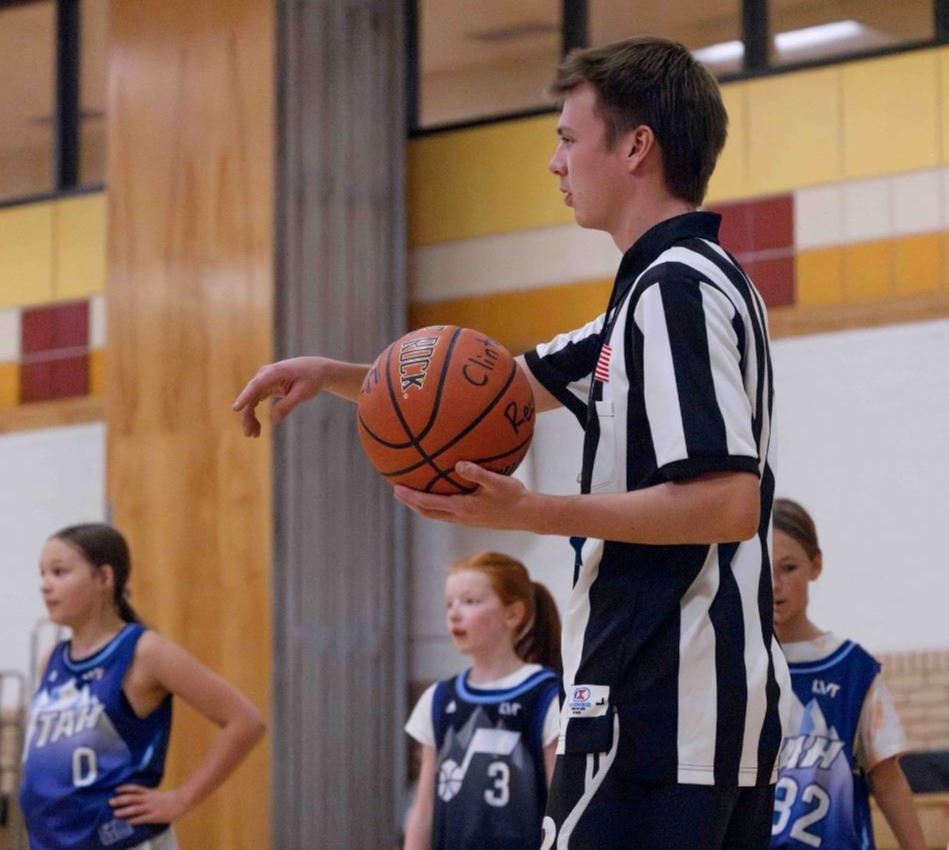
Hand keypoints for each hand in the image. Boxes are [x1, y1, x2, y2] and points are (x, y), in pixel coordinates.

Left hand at [109, 785, 188, 823]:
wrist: (182, 801)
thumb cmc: (170, 799)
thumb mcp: (158, 795)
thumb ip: (148, 796)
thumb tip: (136, 798)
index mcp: (150, 793)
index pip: (136, 788)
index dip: (125, 788)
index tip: (116, 789)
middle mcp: (149, 799)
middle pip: (133, 798)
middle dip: (121, 800)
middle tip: (110, 802)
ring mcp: (151, 807)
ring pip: (136, 809)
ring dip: (125, 811)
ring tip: (115, 813)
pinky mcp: (155, 816)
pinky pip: (143, 818)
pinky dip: (134, 820)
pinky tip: (128, 823)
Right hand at [232, 356, 324, 436]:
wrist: (318, 370)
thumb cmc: (312, 379)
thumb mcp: (302, 394)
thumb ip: (287, 406)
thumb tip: (273, 421)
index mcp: (274, 373)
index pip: (255, 386)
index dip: (245, 397)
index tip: (236, 409)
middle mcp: (265, 374)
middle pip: (251, 396)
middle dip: (247, 416)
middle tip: (250, 435)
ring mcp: (265, 380)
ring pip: (252, 400)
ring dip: (250, 417)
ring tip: (254, 434)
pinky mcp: (267, 385)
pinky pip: (256, 400)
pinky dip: (255, 413)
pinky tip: (257, 426)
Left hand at [393, 462, 531, 529]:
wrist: (527, 516)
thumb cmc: (513, 496)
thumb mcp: (497, 481)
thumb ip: (477, 472)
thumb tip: (458, 463)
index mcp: (462, 508)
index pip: (428, 503)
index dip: (410, 497)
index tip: (396, 489)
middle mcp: (460, 517)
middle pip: (427, 512)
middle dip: (411, 503)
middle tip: (397, 491)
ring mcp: (465, 520)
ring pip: (436, 514)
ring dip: (422, 506)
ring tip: (412, 495)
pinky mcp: (472, 520)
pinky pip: (447, 513)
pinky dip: (436, 505)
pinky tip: (441, 494)